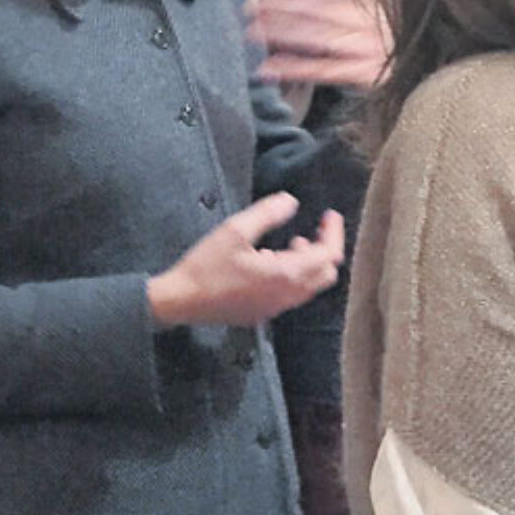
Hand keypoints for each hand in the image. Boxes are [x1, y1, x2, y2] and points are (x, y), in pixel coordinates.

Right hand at [148, 193, 343, 327]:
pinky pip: (292, 295)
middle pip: (326, 274)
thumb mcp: (234, 230)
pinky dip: (294, 276)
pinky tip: (270, 263)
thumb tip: (290, 201)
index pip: (328, 255)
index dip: (333, 233)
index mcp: (285, 274)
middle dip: (325, 250)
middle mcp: (286, 295)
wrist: (182, 300)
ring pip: (310, 287)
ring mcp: (276, 308)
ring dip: (309, 263)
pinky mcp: (263, 313)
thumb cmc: (206, 266)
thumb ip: (267, 214)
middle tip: (313, 230)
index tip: (328, 215)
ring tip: (291, 244)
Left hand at [249, 0, 391, 87]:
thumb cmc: (392, 23)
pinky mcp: (363, 72)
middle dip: (282, 4)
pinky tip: (267, 68)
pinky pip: (323, 69)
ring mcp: (364, 45)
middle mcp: (366, 16)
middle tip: (249, 5)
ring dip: (281, 34)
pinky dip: (294, 68)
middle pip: (318, 6)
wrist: (430, 61)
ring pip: (316, 36)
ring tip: (251, 32)